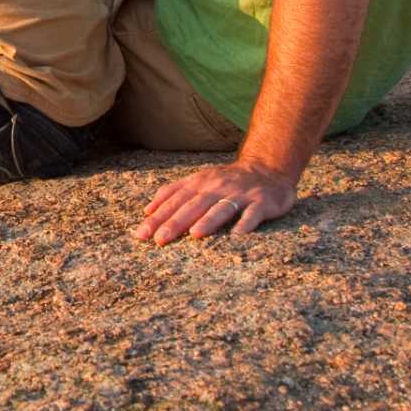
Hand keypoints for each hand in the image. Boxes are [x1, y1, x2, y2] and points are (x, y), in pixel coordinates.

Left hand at [133, 161, 297, 244]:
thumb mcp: (200, 181)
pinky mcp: (261, 202)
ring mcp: (240, 194)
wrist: (268, 170)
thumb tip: (147, 210)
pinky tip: (238, 235)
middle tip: (159, 240)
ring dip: (208, 220)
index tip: (141, 234)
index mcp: (200, 183)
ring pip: (221, 208)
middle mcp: (217, 187)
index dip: (157, 217)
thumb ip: (174, 193)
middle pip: (193, 205)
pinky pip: (253, 213)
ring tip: (195, 234)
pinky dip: (246, 223)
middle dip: (175, 222)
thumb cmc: (228, 181)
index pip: (174, 200)